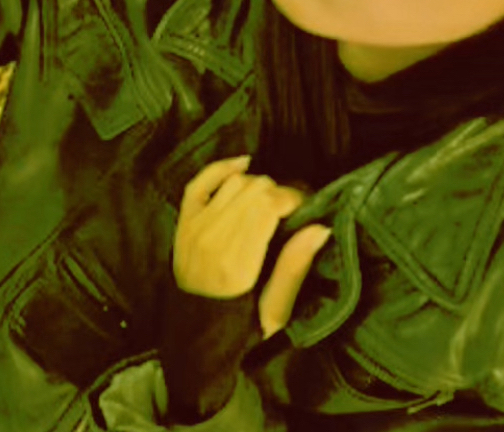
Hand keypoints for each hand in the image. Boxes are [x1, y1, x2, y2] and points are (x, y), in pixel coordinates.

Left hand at [173, 156, 331, 337]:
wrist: (194, 340)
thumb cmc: (241, 328)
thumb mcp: (276, 312)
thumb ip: (294, 268)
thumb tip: (320, 227)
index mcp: (236, 263)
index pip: (268, 204)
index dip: (294, 198)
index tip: (308, 211)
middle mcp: (211, 239)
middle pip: (254, 188)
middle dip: (281, 192)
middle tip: (294, 209)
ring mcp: (193, 228)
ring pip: (235, 181)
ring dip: (259, 185)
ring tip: (271, 204)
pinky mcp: (183, 223)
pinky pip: (201, 181)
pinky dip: (222, 168)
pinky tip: (244, 165)